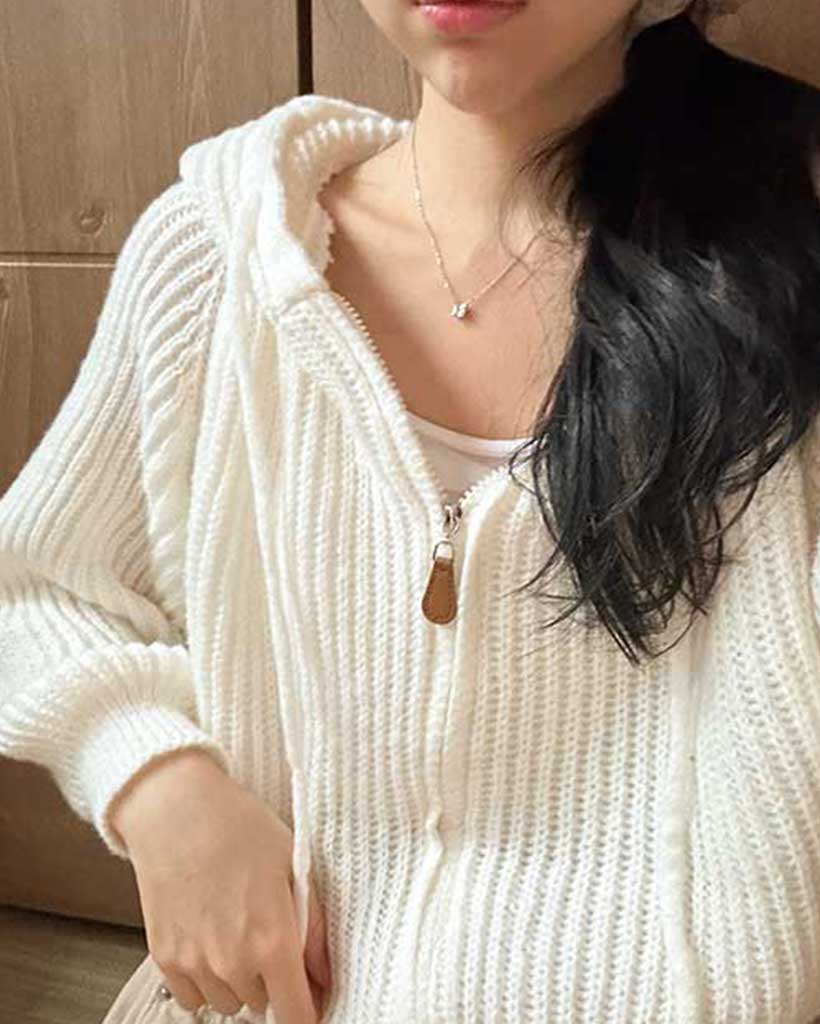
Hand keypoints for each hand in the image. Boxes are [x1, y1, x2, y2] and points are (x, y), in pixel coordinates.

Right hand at [111, 749, 331, 1023]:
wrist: (176, 810)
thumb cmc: (238, 827)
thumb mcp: (293, 864)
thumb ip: (313, 927)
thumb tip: (325, 973)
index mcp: (273, 940)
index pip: (297, 1015)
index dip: (310, 1010)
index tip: (312, 998)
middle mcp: (233, 962)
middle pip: (264, 1006)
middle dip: (273, 979)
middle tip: (270, 934)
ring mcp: (195, 964)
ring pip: (230, 1003)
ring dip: (240, 981)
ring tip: (238, 930)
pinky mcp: (165, 959)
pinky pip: (193, 999)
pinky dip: (206, 981)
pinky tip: (211, 940)